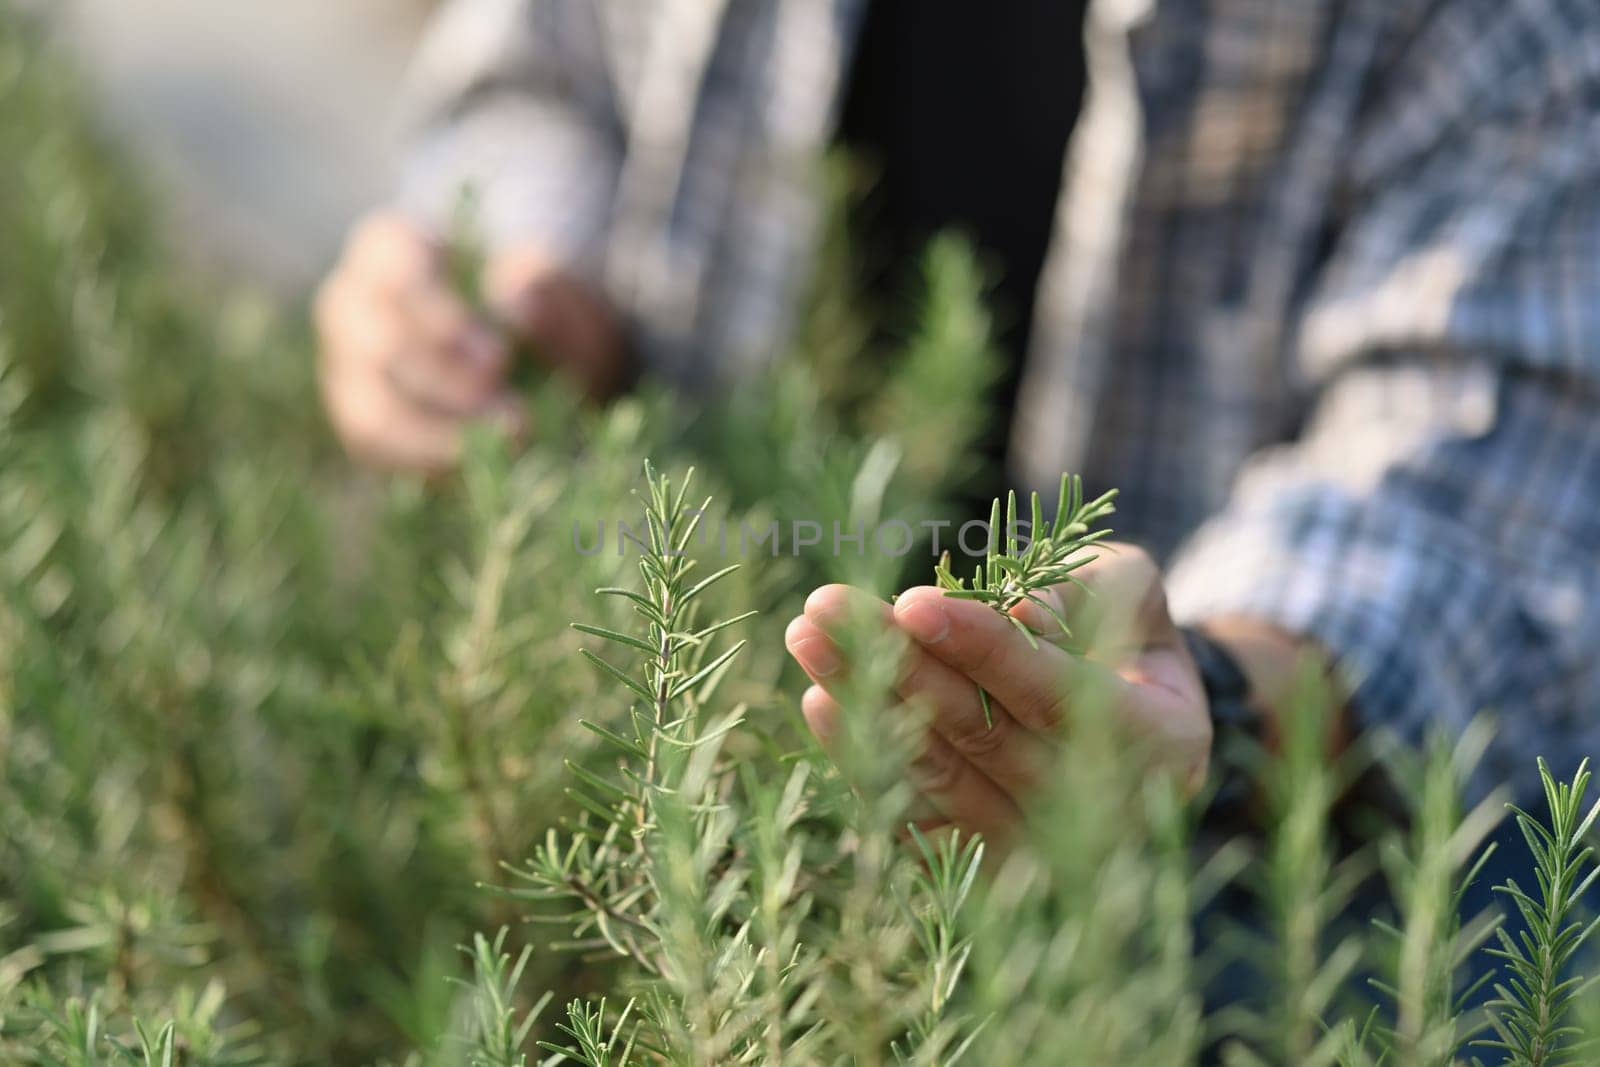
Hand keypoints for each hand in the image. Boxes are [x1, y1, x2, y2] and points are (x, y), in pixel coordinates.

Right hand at [316, 213, 627, 471]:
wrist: (528, 353)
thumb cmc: (535, 305)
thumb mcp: (559, 288)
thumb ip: (546, 284)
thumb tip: (515, 296)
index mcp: (392, 248)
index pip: (392, 271)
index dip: (440, 318)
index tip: (499, 358)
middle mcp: (353, 304)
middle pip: (376, 346)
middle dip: (449, 387)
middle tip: (517, 415)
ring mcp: (346, 363)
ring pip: (366, 406)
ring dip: (438, 436)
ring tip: (505, 443)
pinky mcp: (356, 415)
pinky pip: (371, 446)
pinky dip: (425, 460)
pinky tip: (478, 463)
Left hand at [784, 544, 1210, 847]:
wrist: (1134, 749)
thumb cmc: (1126, 650)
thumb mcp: (1134, 600)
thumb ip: (1091, 590)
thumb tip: (1016, 611)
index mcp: (1155, 743)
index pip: (1055, 693)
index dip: (982, 648)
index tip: (912, 602)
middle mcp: (1099, 814)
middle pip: (981, 735)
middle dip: (898, 664)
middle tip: (826, 606)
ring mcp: (1035, 853)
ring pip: (936, 775)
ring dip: (865, 706)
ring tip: (808, 640)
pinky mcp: (981, 873)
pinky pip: (913, 821)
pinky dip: (865, 763)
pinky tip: (824, 703)